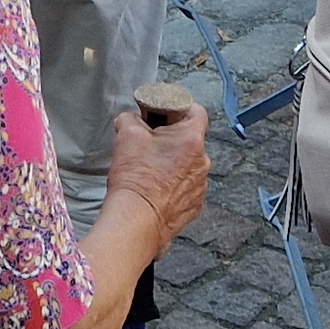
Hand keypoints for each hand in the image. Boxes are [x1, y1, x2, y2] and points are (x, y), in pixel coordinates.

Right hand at [103, 104, 210, 247]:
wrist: (136, 221)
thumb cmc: (135, 180)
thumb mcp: (127, 135)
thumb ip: (130, 119)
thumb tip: (130, 120)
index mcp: (191, 139)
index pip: (196, 110)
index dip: (177, 108)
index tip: (162, 113)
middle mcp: (202, 161)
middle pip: (190, 139)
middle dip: (170, 138)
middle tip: (148, 143)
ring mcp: (200, 185)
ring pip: (188, 164)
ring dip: (173, 163)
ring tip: (149, 169)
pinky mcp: (194, 205)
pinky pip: (186, 187)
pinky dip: (173, 185)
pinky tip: (155, 188)